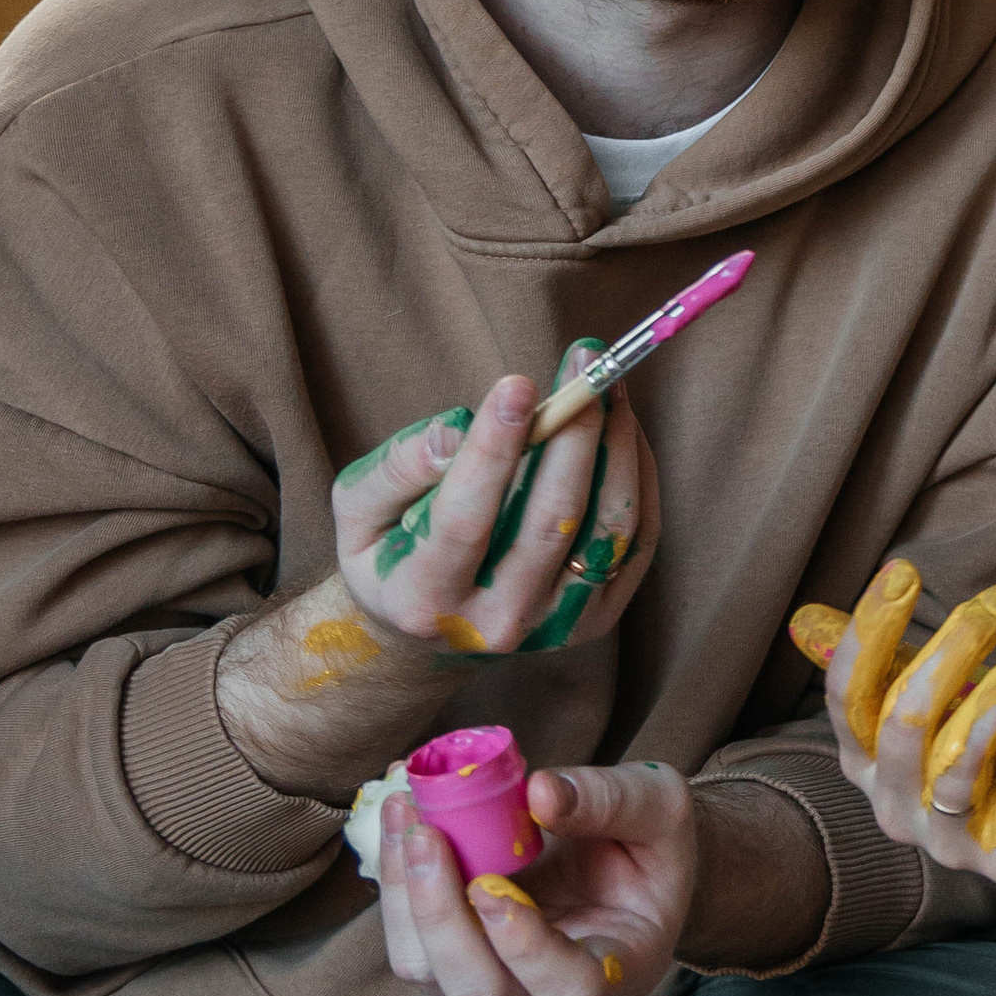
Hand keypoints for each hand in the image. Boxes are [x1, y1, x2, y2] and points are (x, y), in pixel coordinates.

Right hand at [333, 349, 657, 661]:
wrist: (428, 631)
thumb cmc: (386, 551)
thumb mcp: (357, 510)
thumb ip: (395, 469)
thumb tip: (456, 431)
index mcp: (424, 598)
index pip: (465, 520)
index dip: (494, 450)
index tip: (517, 384)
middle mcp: (495, 621)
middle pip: (550, 521)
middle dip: (574, 433)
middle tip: (584, 364)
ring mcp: (553, 626)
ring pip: (606, 530)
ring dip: (617, 448)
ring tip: (609, 384)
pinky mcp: (597, 617)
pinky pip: (634, 543)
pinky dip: (637, 479)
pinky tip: (622, 428)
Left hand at [377, 756, 693, 995]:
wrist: (625, 856)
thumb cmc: (651, 841)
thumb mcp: (659, 807)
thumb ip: (611, 800)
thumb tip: (539, 790)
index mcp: (619, 970)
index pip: (570, 990)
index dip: (525, 948)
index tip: (490, 886)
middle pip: (480, 991)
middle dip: (441, 915)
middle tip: (426, 833)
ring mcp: (496, 984)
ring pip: (429, 971)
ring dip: (404, 894)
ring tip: (404, 810)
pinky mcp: (454, 958)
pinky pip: (409, 938)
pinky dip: (394, 878)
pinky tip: (401, 814)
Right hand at [800, 562, 995, 888]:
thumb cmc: (995, 752)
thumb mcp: (937, 706)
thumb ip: (883, 668)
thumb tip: (806, 619)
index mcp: (866, 764)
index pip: (848, 694)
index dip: (869, 631)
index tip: (903, 571)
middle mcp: (894, 808)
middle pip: (905, 719)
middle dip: (953, 649)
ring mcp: (946, 844)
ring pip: (959, 760)